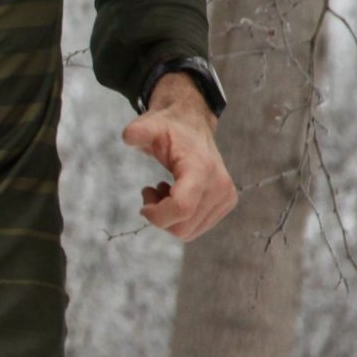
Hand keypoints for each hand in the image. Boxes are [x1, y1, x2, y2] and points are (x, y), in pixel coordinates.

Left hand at [121, 73, 235, 241]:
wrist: (193, 125)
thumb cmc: (169, 129)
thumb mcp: (150, 126)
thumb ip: (137, 132)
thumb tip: (129, 136)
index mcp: (201, 169)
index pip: (181, 208)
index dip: (156, 214)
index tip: (144, 198)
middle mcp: (219, 186)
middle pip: (182, 227)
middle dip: (159, 216)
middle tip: (151, 192)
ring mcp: (226, 197)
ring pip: (188, 231)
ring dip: (169, 218)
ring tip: (163, 192)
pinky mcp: (227, 202)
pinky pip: (196, 228)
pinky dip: (180, 219)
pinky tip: (176, 196)